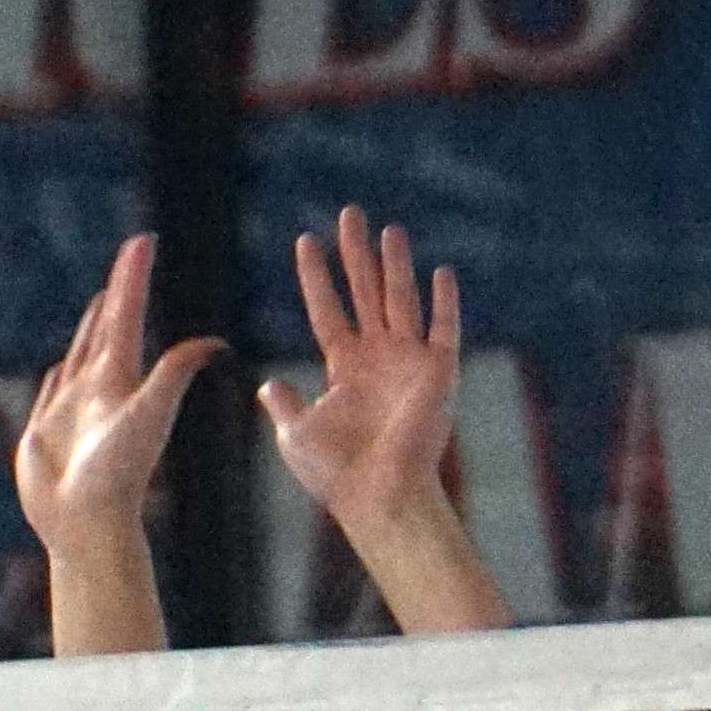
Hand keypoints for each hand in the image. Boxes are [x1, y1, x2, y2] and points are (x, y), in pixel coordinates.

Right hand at [10, 237, 212, 556]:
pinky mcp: (46, 431)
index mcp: (120, 379)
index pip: (127, 316)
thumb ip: (174, 374)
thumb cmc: (118, 472)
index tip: (143, 241)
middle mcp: (99, 389)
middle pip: (109, 328)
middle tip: (130, 259)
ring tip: (99, 302)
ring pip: (82, 355)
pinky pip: (52, 391)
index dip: (133, 278)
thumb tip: (218, 344)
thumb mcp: (149, 414)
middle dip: (118, 293)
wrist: (85, 523)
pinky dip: (57, 373)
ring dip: (91, 327)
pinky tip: (60, 366)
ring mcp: (72, 409)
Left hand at [255, 206, 464, 553]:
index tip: (304, 240)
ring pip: (401, 300)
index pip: (327, 310)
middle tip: (349, 214)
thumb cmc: (336, 474)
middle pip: (365, 292)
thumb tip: (266, 385)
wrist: (377, 497)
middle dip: (356, 255)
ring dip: (395, 265)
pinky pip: (444, 330)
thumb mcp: (296, 434)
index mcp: (344, 367)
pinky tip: (440, 272)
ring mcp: (410, 361)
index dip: (316, 277)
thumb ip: (285, 405)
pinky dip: (444, 302)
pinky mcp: (439, 373)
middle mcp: (378, 357)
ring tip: (387, 229)